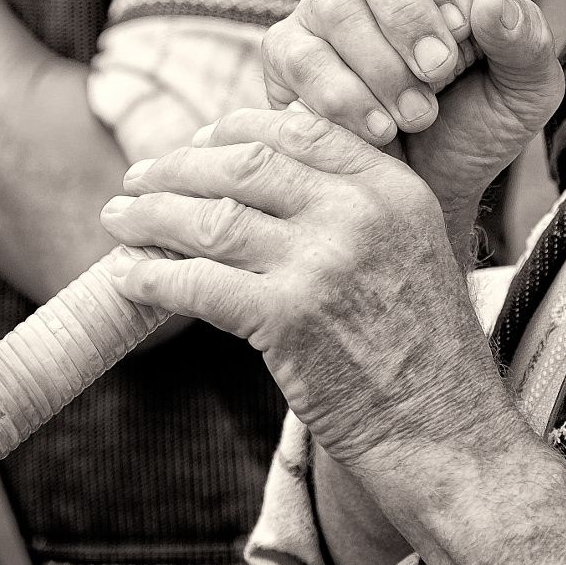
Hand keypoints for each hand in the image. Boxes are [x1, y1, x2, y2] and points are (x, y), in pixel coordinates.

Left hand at [99, 106, 520, 500]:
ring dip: (151, 217)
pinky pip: (198, 284)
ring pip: (211, 219)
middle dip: (177, 167)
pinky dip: (153, 278)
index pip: (296, 130)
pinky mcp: (288, 319)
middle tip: (137, 177)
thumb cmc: (424, 354)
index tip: (196, 142)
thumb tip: (268, 175)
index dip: (233, 130)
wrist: (447, 434)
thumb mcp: (414, 249)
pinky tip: (128, 279)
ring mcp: (322, 263)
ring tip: (117, 218)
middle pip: (243, 164)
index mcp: (392, 188)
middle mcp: (359, 213)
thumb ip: (355, 207)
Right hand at [261, 0, 563, 238]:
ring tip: (419, 117)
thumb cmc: (478, 130)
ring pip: (336, 7)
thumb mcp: (526, 91)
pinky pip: (301, 58)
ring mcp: (323, 16)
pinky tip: (380, 130)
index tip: (464, 25)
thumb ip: (525, 40)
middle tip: (439, 71)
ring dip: (384, 68)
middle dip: (408, 15)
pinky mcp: (286, 58)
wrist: (431, 194)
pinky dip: (345, 98)